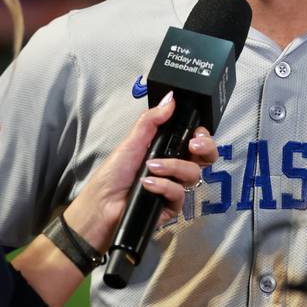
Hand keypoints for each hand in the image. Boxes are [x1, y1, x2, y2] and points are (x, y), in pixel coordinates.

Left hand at [63, 92, 216, 251]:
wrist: (101, 204)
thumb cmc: (113, 173)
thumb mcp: (132, 142)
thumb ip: (152, 120)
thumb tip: (170, 99)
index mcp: (166, 150)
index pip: (195, 141)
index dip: (202, 136)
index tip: (196, 132)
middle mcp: (173, 168)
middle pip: (204, 158)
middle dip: (206, 149)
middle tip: (194, 145)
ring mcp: (173, 187)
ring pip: (193, 175)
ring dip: (174, 167)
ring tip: (152, 167)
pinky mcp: (170, 207)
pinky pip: (180, 194)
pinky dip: (164, 186)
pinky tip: (148, 185)